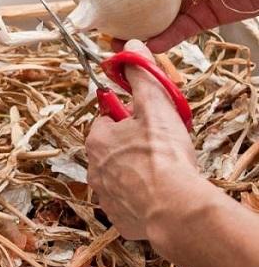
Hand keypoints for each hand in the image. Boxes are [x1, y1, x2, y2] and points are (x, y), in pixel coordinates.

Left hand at [85, 40, 201, 239]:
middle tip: (157, 146)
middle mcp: (93, 168)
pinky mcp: (118, 217)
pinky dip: (139, 197)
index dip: (127, 118)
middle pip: (110, 148)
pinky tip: (157, 193)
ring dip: (134, 171)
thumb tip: (130, 48)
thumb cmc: (162, 157)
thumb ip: (141, 76)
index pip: (105, 120)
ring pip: (117, 175)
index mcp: (97, 139)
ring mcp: (104, 195)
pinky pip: (126, 202)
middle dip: (130, 144)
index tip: (145, 121)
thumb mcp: (154, 106)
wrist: (173, 207)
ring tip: (161, 171)